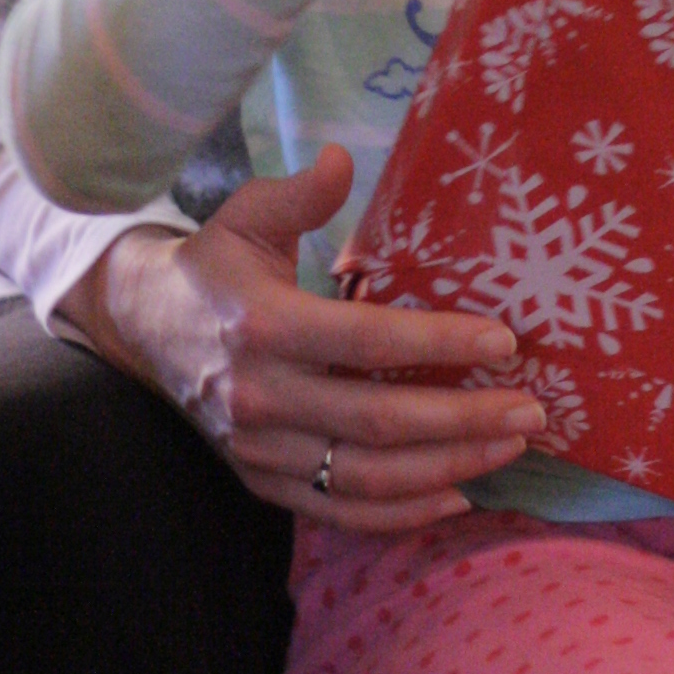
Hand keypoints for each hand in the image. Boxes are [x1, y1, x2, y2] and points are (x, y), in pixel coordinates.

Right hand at [69, 148, 537, 526]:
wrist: (142, 327)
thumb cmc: (214, 265)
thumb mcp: (246, 216)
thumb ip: (299, 194)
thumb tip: (343, 159)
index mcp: (263, 325)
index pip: (365, 342)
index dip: (438, 343)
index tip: (504, 340)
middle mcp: (262, 395)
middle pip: (377, 422)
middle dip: (463, 419)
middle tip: (530, 410)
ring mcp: (260, 448)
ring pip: (366, 476)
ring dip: (447, 467)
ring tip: (509, 447)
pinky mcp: (261, 481)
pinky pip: (338, 510)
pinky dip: (400, 514)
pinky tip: (456, 495)